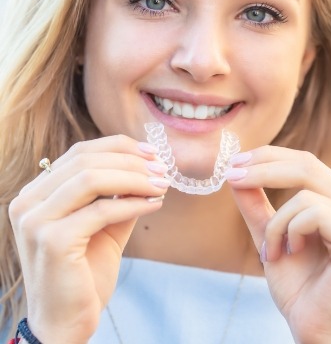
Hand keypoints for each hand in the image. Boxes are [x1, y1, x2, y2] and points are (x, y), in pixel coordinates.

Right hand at [9, 135, 169, 343]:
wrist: (65, 324)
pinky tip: (155, 204)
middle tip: (162, 169)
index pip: (79, 152)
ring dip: (134, 178)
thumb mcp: (103, 226)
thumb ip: (118, 195)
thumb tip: (149, 167)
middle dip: (131, 161)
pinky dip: (133, 203)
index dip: (118, 147)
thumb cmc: (84, 274)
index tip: (151, 152)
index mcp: (36, 193)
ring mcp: (35, 221)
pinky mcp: (52, 241)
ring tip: (161, 184)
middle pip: (85, 160)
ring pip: (91, 178)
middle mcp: (28, 202)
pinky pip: (102, 210)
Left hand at [226, 146, 330, 343]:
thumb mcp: (268, 234)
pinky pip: (315, 213)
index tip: (236, 162)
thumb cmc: (296, 284)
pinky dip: (291, 231)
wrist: (310, 325)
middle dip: (262, 168)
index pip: (306, 162)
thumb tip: (236, 172)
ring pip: (304, 194)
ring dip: (276, 223)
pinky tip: (291, 252)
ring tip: (273, 251)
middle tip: (233, 177)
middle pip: (307, 165)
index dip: (269, 156)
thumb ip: (255, 205)